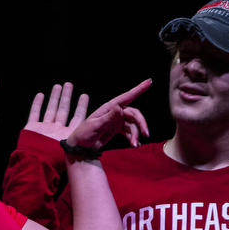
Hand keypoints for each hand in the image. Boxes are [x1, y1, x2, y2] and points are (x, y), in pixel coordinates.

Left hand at [27, 82, 150, 149]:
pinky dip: (133, 138)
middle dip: (141, 123)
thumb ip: (109, 117)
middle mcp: (114, 112)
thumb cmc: (84, 134)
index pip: (126, 97)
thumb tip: (120, 107)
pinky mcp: (117, 130)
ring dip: (136, 134)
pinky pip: (129, 131)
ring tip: (134, 144)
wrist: (80, 148)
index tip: (149, 82)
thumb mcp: (95, 126)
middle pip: (134, 114)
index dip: (138, 89)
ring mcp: (116, 121)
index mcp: (108, 108)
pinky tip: (134, 144)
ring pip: (133, 124)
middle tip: (145, 133)